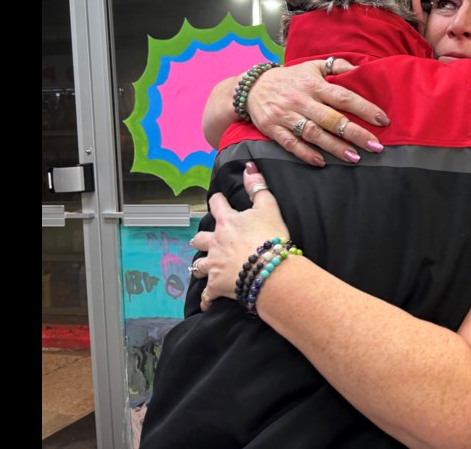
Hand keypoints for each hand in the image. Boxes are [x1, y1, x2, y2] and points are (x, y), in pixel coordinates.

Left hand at [191, 162, 291, 310]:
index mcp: (227, 222)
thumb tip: (250, 167)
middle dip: (202, 239)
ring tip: (204, 268)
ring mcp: (214, 264)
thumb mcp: (269, 207)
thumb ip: (258, 187)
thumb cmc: (271, 238)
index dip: (217, 201)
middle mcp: (216, 242)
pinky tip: (208, 302)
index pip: (217, 205)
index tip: (218, 200)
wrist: (270, 269)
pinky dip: (208, 299)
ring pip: (199, 266)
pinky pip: (208, 295)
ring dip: (201, 266)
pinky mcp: (217, 285)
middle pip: (200, 238)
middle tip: (206, 240)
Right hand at [246, 58, 389, 165]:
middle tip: (376, 146)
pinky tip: (321, 162)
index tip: (382, 120)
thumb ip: (337, 67)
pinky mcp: (273, 129)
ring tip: (355, 158)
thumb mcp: (313, 66)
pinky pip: (291, 144)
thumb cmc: (290, 78)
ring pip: (314, 134)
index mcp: (314, 85)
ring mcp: (287, 116)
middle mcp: (302, 100)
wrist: (252, 87)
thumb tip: (362, 69)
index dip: (364, 108)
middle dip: (355, 133)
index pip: (343, 96)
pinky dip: (306, 154)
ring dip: (335, 147)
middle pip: (332, 119)